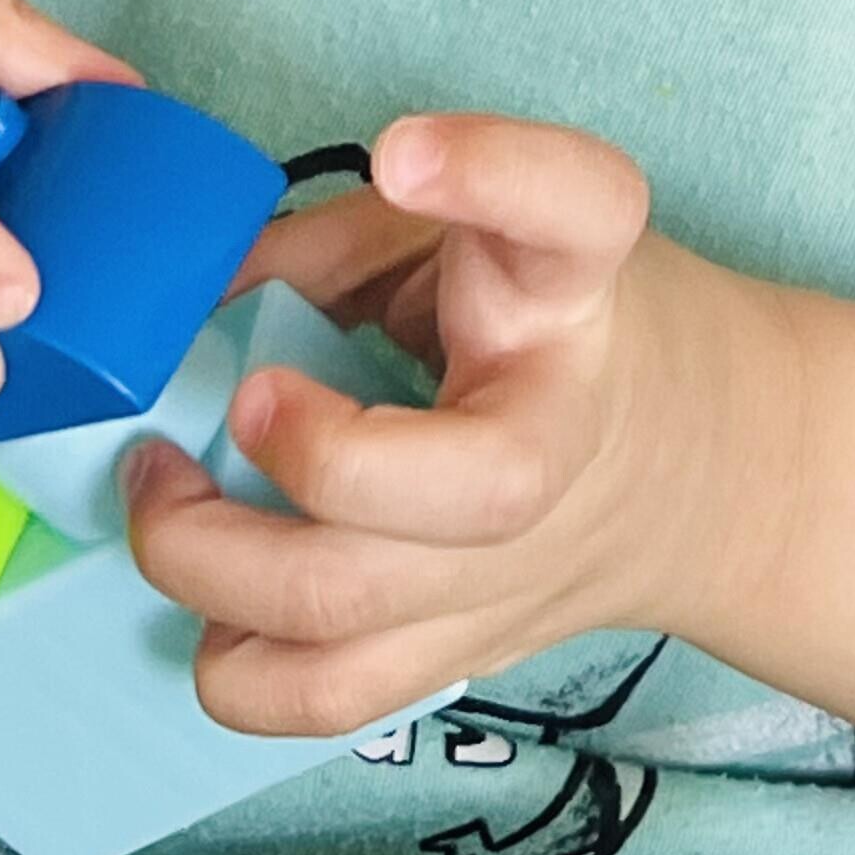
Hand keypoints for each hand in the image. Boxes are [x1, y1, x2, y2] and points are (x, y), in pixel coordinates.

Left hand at [122, 111, 691, 737]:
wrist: (689, 463)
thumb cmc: (548, 324)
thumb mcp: (463, 234)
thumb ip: (333, 242)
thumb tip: (182, 292)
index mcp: (574, 292)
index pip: (581, 211)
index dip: (496, 171)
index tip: (405, 153)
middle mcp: (561, 434)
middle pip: (472, 489)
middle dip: (310, 458)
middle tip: (233, 397)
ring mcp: (510, 565)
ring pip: (357, 615)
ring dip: (213, 564)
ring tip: (165, 493)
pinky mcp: (458, 651)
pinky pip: (322, 700)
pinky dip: (231, 663)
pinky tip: (213, 590)